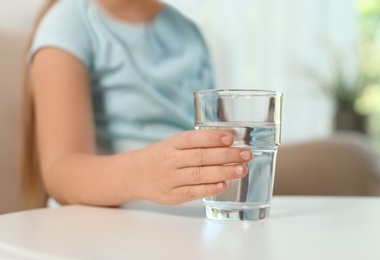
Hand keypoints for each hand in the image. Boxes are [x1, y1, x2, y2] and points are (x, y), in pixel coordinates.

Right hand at [128, 130, 251, 204]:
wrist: (134, 175)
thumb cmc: (161, 157)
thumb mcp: (173, 144)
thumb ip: (196, 144)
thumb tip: (229, 141)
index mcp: (172, 144)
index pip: (192, 139)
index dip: (211, 138)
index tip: (230, 138)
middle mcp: (171, 161)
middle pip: (200, 157)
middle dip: (226, 155)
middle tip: (246, 154)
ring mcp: (171, 179)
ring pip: (199, 175)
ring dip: (223, 172)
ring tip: (241, 169)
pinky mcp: (172, 195)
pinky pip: (193, 192)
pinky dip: (209, 189)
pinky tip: (224, 185)